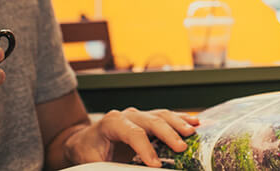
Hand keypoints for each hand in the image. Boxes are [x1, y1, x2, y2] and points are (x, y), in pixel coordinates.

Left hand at [63, 107, 198, 167]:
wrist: (84, 140)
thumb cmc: (88, 151)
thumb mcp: (93, 162)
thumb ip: (110, 167)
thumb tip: (130, 170)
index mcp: (112, 122)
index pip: (133, 133)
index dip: (146, 148)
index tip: (156, 165)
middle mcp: (128, 114)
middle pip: (152, 121)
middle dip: (168, 134)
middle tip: (181, 147)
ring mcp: (139, 114)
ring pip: (162, 115)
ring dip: (179, 124)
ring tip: (192, 132)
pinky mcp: (148, 118)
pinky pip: (167, 116)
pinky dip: (181, 119)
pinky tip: (195, 122)